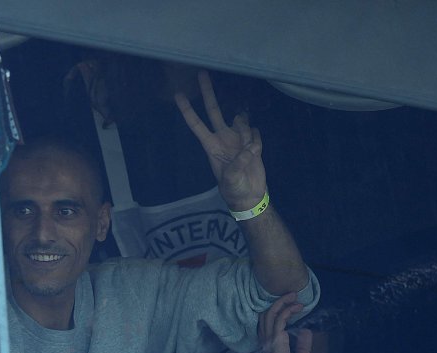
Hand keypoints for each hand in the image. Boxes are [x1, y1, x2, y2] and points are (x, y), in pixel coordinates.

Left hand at [175, 71, 266, 210]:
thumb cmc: (235, 190)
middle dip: (208, 92)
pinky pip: (256, 133)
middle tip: (202, 73)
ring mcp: (237, 137)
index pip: (196, 124)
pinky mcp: (251, 140)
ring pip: (241, 121)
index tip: (178, 94)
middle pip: (213, 110)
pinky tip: (255, 154)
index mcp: (211, 145)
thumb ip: (239, 163)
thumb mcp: (231, 180)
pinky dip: (257, 142)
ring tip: (248, 154)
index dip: (188, 110)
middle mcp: (222, 137)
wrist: (250, 195)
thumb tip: (249, 148)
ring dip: (247, 135)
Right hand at [258, 293, 311, 352]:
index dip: (279, 314)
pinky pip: (279, 318)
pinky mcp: (276, 338)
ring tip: (294, 296)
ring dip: (283, 303)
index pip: (270, 326)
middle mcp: (268, 341)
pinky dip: (287, 310)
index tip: (293, 308)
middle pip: (268, 316)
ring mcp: (270, 339)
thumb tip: (306, 332)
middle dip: (279, 304)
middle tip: (292, 296)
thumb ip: (302, 347)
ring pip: (271, 314)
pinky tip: (296, 307)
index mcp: (272, 348)